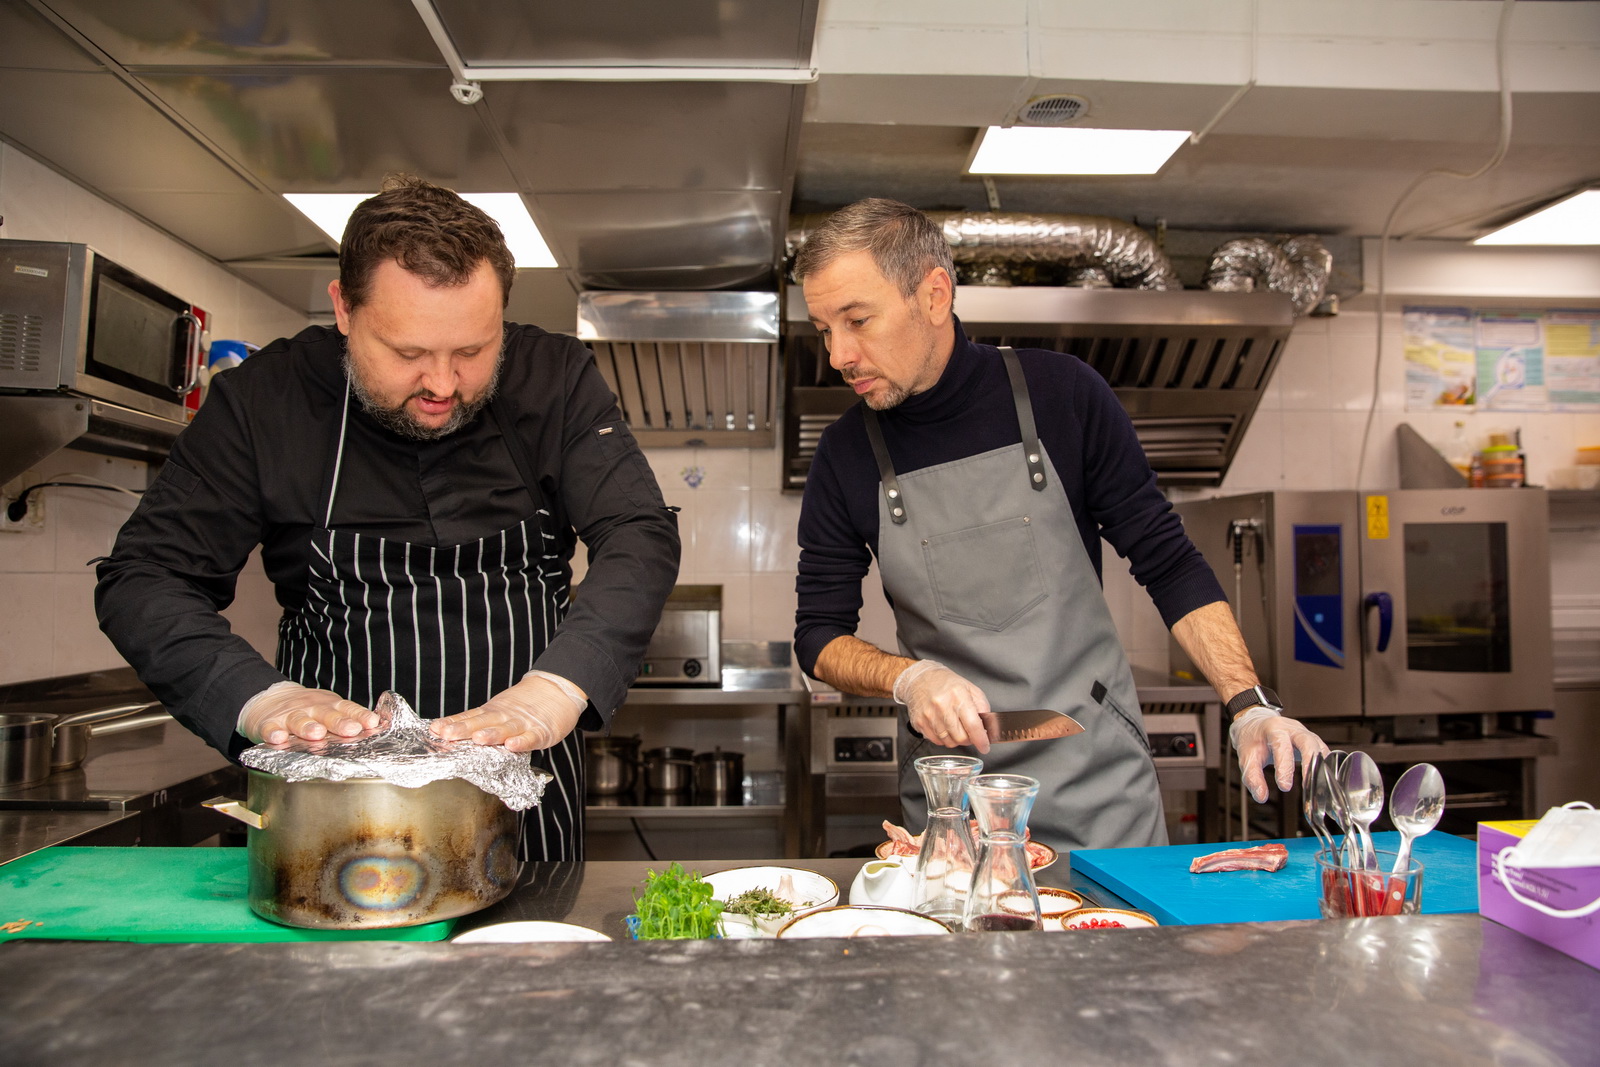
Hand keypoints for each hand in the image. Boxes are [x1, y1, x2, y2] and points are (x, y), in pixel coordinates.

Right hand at [237, 681, 378, 743]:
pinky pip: (270, 728)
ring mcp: (290, 715)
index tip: (372, 722)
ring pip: (300, 720)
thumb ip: (350, 719)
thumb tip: (378, 728)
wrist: (269, 699)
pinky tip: (278, 738)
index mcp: (330, 706)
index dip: (360, 716)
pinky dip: (273, 733)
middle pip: (327, 715)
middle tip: (350, 730)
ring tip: (316, 734)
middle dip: (339, 722)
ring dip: (308, 727)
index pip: (348, 709)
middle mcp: (312, 708)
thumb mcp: (330, 709)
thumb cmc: (308, 709)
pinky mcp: (268, 723)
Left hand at [430, 671, 586, 751]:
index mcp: (492, 713)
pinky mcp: (542, 731)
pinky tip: (513, 745)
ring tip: (479, 739)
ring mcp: (523, 723)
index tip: (435, 729)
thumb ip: (477, 721)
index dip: (453, 723)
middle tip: (448, 735)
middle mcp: (504, 716)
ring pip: (506, 729)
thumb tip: (446, 731)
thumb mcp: (497, 709)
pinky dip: (523, 742)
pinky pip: (531, 737)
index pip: (469, 718)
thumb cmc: (524, 704)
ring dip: (492, 734)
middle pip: (482, 723)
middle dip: (464, 730)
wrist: (557, 688)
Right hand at [894, 659, 991, 754]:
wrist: (919, 679)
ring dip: (956, 739)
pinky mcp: (919, 722)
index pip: (972, 724)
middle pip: (960, 737)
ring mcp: (929, 715)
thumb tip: (987, 726)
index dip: (981, 740)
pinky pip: (936, 741)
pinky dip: (943, 739)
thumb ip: (982, 707)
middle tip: (969, 733)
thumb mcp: (970, 688)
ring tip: (955, 727)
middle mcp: (942, 705)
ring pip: (948, 742)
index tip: (985, 747)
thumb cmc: (946, 683)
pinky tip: (944, 727)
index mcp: (958, 695)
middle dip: (968, 740)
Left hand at [1229, 706, 1328, 802]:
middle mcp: (1292, 728)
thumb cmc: (1252, 740)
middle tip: (1309, 784)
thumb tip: (1261, 797)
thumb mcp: (1247, 757)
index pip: (1281, 746)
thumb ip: (1252, 777)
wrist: (1256, 724)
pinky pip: (1323, 752)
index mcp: (1273, 728)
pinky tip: (1324, 780)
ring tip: (1319, 786)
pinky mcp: (1312, 741)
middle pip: (1307, 742)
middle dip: (1310, 763)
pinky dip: (1325, 766)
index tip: (1284, 786)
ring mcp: (1305, 733)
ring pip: (1319, 747)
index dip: (1284, 767)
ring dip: (1321, 766)